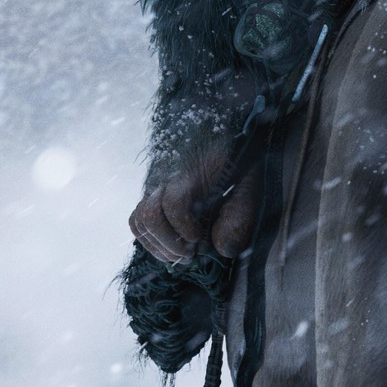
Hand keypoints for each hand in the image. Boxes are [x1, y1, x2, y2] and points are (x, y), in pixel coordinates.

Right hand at [130, 144, 258, 265]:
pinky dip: (149, 239)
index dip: (182, 226)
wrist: (222, 131)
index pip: (173, 201)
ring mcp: (155, 185)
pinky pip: (137, 219)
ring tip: (180, 255)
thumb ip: (240, 214)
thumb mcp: (249, 182)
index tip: (198, 238)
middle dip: (168, 243)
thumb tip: (222, 249)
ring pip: (139, 220)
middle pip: (150, 215)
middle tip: (190, 254)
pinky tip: (170, 247)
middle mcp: (166, 177)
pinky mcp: (152, 193)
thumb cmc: (237, 158)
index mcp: (192, 172)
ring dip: (157, 245)